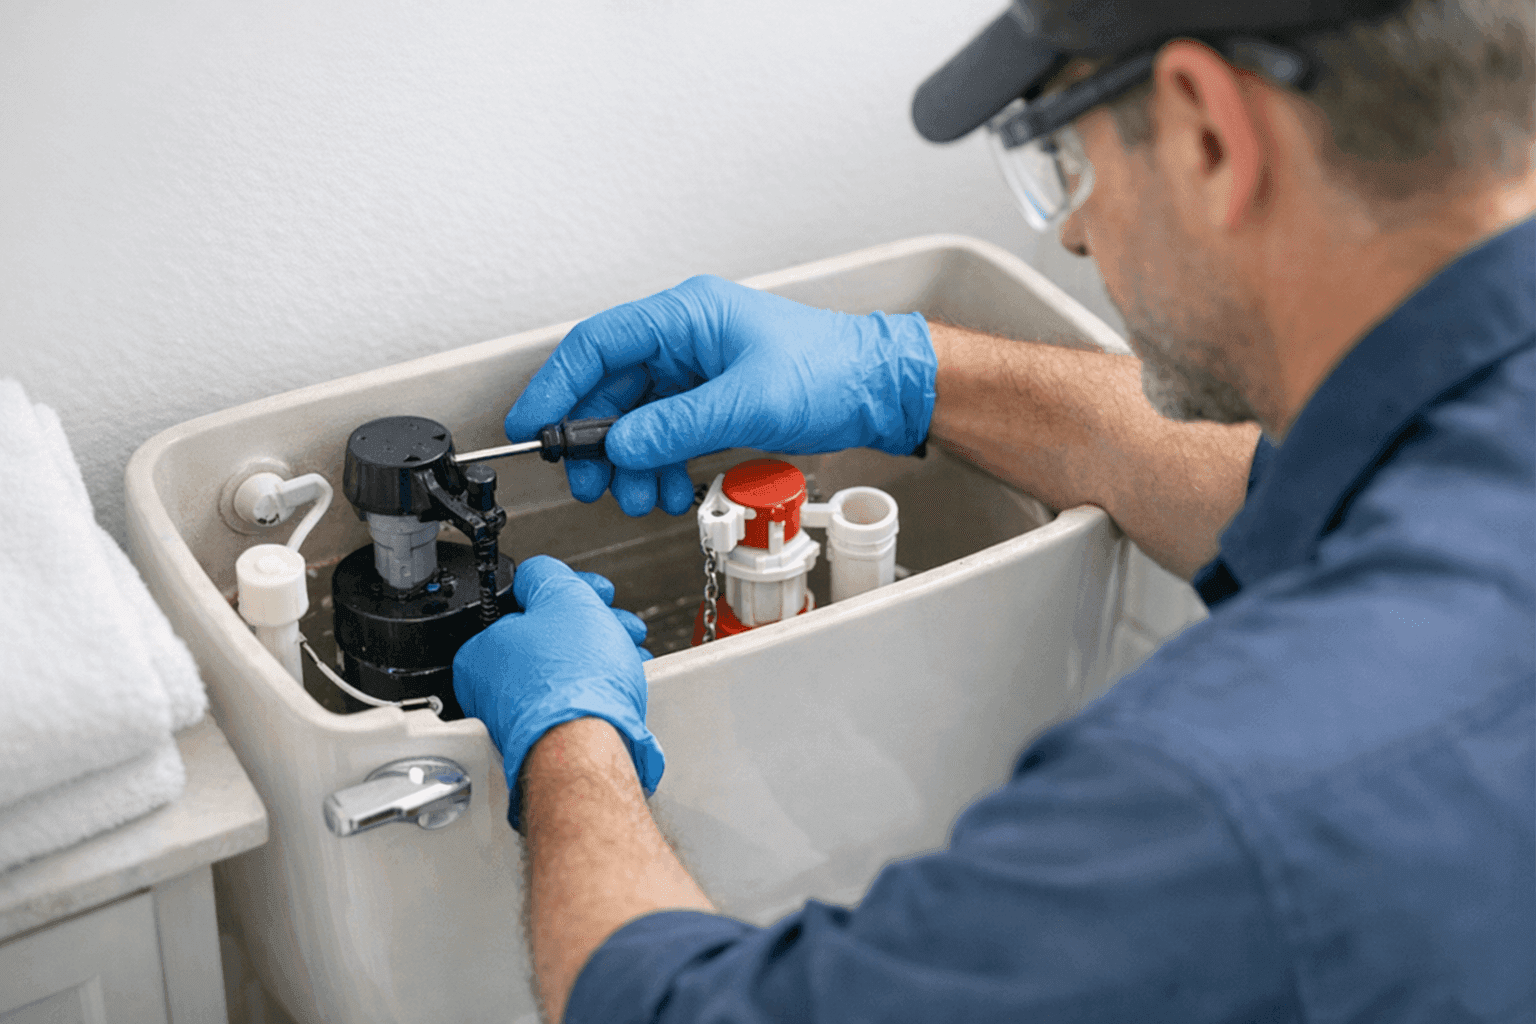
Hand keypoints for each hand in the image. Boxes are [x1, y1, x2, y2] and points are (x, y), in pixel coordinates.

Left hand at [452, 556, 662, 827]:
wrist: (589, 748)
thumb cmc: (572, 681)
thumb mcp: (563, 597)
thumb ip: (546, 575)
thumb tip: (538, 573)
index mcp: (480, 649)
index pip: (525, 605)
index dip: (570, 590)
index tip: (596, 591)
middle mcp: (492, 687)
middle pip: (549, 638)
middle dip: (593, 624)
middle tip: (618, 622)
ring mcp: (519, 717)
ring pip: (566, 669)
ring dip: (601, 653)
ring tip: (629, 652)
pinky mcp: (546, 738)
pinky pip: (574, 699)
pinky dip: (598, 685)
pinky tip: (621, 680)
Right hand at [504, 275, 936, 515]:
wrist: (878, 388)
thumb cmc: (830, 371)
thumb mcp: (749, 400)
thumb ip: (679, 425)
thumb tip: (622, 445)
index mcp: (685, 316)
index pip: (598, 344)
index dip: (557, 385)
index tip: (533, 425)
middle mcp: (684, 339)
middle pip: (611, 386)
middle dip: (595, 439)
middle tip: (589, 481)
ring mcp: (697, 370)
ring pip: (636, 417)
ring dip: (630, 460)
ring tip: (638, 494)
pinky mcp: (711, 399)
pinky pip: (666, 432)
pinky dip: (659, 462)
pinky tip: (666, 487)